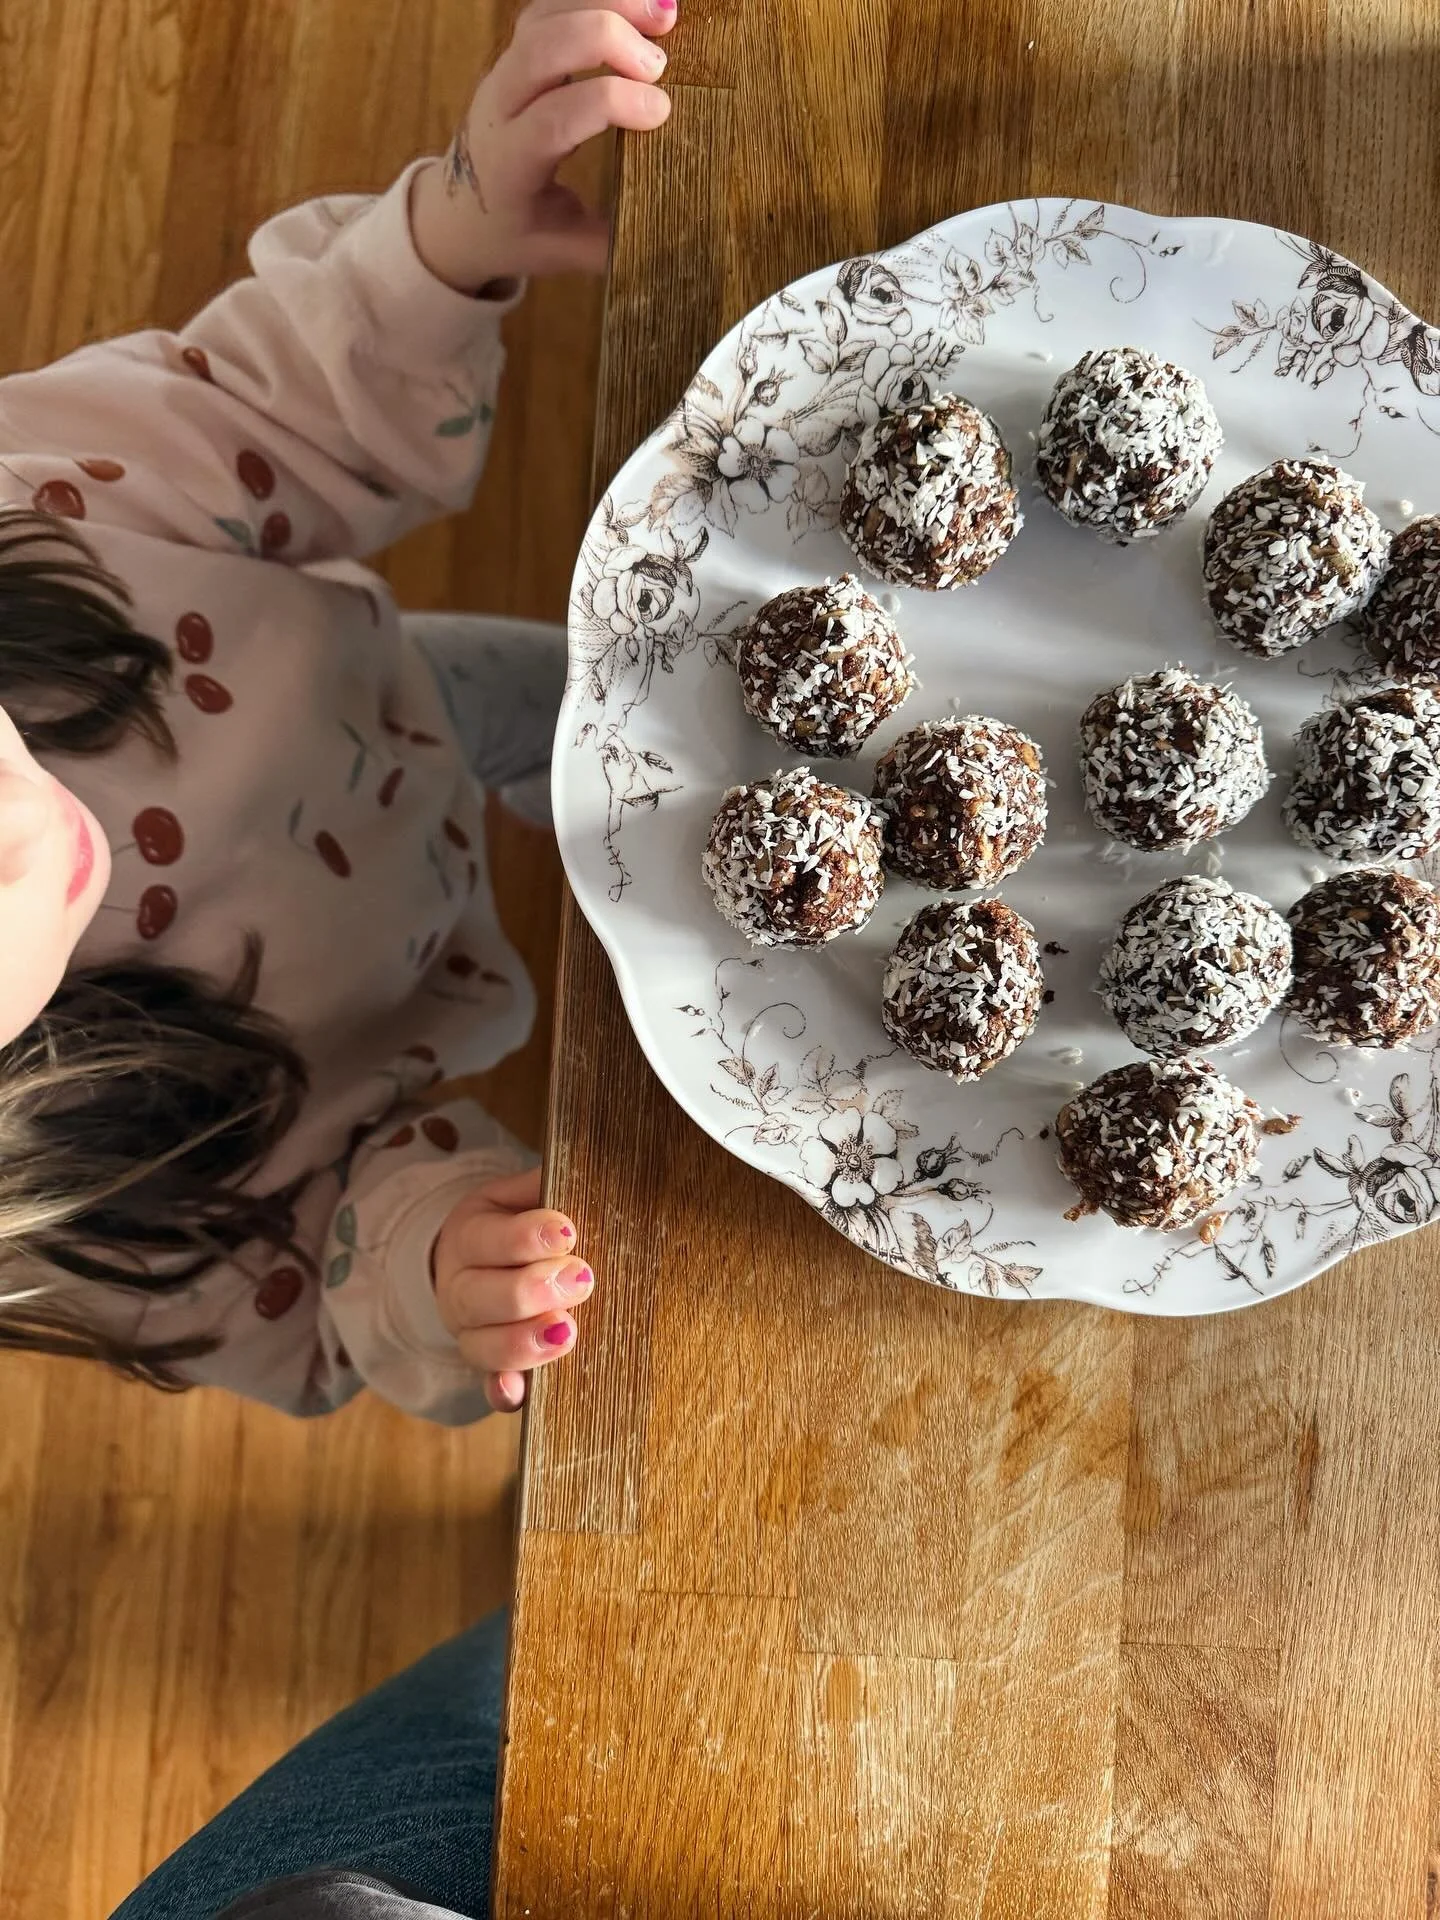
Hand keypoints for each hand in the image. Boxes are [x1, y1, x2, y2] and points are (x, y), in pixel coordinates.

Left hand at [410, 0, 676, 291]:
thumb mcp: (558, 252)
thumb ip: (608, 244)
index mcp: (508, 163)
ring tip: (666, 12)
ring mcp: (505, 69)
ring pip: (547, 14)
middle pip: (543, 46)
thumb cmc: (512, 233)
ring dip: (608, 3)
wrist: (457, 211)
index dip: (610, 104)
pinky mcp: (519, 49)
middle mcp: (499, 106)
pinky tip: (641, 6)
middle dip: (606, 39)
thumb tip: (668, 234)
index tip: (661, 112)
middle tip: (661, 62)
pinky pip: (553, 5)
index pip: (554, 117)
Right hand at [432, 1165, 591, 1412]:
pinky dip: (502, 1391)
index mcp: (469, 1237)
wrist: (475, 1263)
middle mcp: (460, 1289)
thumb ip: (543, 1186)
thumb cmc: (513, 1224)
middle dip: (531, 1290)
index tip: (568, 1233)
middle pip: (483, 1297)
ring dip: (524, 1341)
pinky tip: (519, 1393)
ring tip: (566, 1330)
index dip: (527, 1237)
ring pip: (484, 1346)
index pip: (490, 1240)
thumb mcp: (517, 1196)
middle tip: (581, 1278)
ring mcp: (471, 1333)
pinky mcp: (488, 1368)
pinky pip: (489, 1385)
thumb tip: (582, 1171)